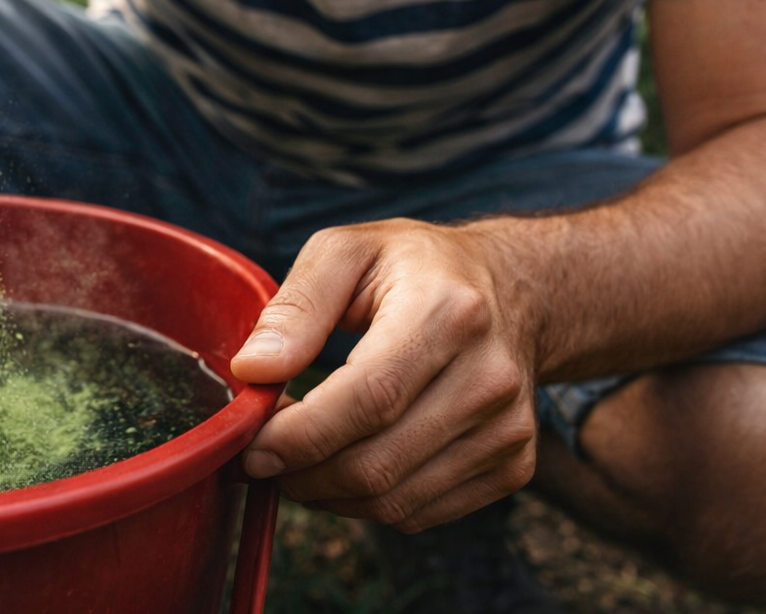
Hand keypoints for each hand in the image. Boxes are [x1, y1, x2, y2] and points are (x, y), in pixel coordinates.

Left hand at [229, 218, 540, 531]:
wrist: (513, 291)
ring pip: (395, 500)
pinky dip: (366, 503)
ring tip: (295, 461)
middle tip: (260, 458)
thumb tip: (254, 370)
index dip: (300, 436)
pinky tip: (341, 466)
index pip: (369, 398)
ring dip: (327, 495)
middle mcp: (490, 375)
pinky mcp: (514, 465)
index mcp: (449, 312)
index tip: (251, 445)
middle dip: (302, 473)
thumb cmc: (413, 267)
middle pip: (378, 461)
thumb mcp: (346, 252)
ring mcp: (508, 427)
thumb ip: (296, 306)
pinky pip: (420, 513)